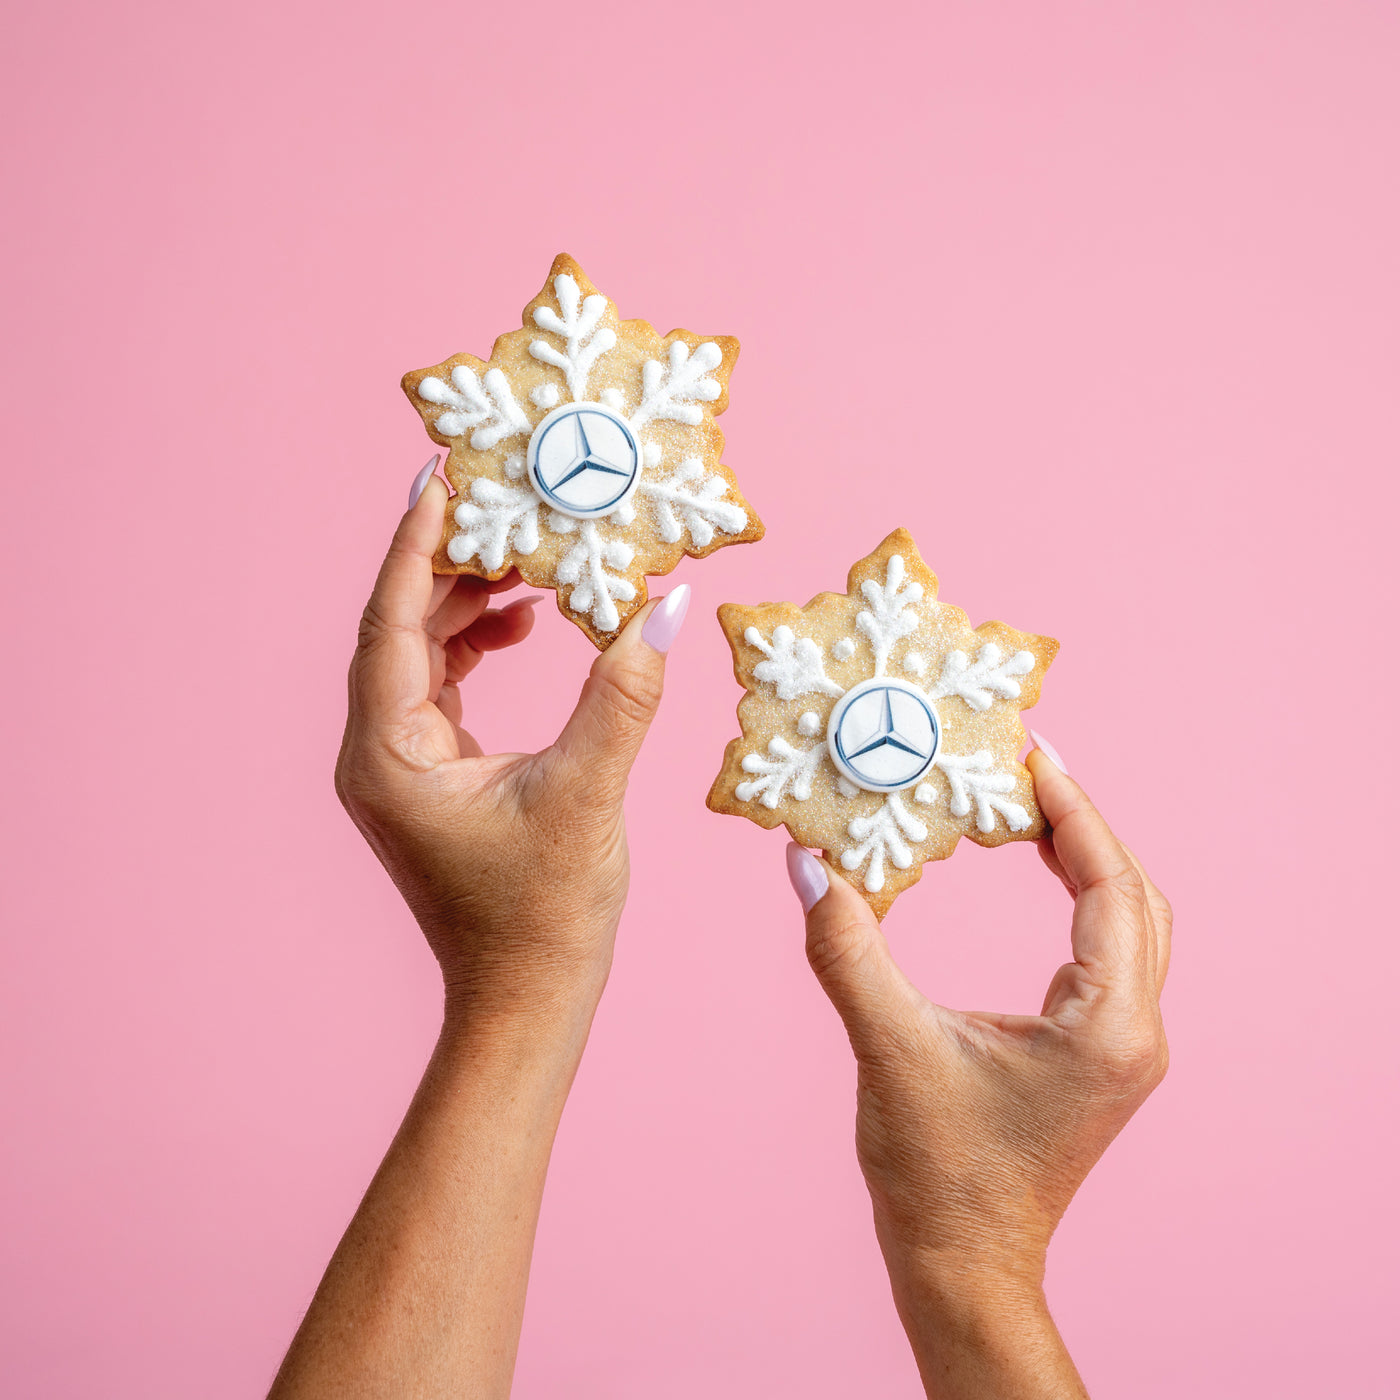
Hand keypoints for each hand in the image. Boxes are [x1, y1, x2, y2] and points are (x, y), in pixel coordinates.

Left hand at [334, 467, 689, 1034]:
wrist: (526, 998)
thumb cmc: (545, 915)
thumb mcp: (588, 794)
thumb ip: (623, 693)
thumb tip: (664, 603)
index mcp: (390, 753)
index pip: (391, 621)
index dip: (416, 544)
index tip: (442, 476)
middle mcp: (377, 753)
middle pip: (400, 627)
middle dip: (453, 563)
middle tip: (506, 505)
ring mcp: (400, 766)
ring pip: (420, 654)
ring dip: (468, 603)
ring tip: (528, 561)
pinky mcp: (431, 776)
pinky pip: (440, 686)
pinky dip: (477, 648)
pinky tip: (524, 626)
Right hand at [787, 743, 1170, 1396]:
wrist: (963, 1262)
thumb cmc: (935, 1171)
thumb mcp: (888, 1047)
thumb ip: (847, 948)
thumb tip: (806, 862)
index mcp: (1106, 1025)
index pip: (1111, 887)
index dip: (1076, 814)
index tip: (1035, 756)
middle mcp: (1134, 1031)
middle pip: (1135, 896)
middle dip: (1086, 825)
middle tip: (1029, 769)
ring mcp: (1124, 1046)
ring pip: (1132, 923)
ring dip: (1088, 859)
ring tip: (1032, 806)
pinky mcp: (1101, 1053)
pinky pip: (1110, 951)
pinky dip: (1080, 897)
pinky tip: (1039, 871)